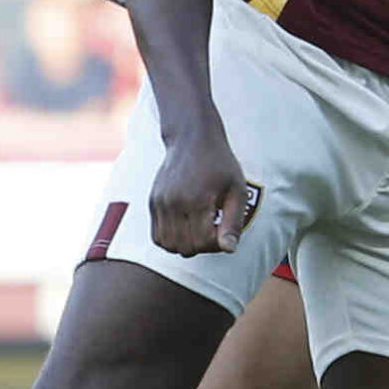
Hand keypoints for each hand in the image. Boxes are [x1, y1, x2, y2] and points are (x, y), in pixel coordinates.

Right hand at [148, 122, 252, 256]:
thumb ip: (233, 222)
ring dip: (186, 245)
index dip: (217, 244)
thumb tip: (229, 250)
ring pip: (169, 245)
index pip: (203, 242)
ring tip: (199, 228)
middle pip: (185, 248)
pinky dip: (171, 239)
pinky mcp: (152, 202)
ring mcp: (160, 203)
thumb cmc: (220, 164)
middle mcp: (174, 202)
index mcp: (197, 199)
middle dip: (203, 246)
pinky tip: (186, 226)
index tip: (224, 230)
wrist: (192, 138)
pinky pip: (157, 237)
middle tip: (213, 229)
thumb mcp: (237, 190)